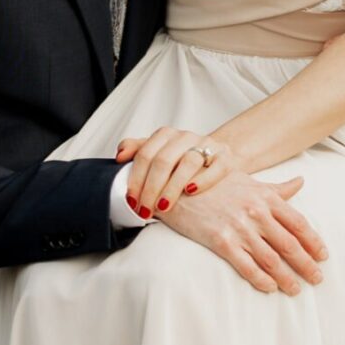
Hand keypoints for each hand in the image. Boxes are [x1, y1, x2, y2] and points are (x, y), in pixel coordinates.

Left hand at [114, 126, 240, 216]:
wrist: (214, 159)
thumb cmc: (179, 161)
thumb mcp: (156, 154)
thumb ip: (136, 151)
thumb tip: (120, 156)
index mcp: (166, 135)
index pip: (145, 155)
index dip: (136, 179)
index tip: (131, 201)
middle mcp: (186, 136)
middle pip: (164, 160)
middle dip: (151, 188)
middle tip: (145, 210)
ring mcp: (207, 145)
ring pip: (188, 162)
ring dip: (172, 187)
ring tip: (163, 207)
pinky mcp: (225, 157)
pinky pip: (215, 167)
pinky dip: (202, 180)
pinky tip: (190, 192)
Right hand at [162, 174, 326, 295]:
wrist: (178, 186)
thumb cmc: (216, 184)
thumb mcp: (249, 181)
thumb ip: (277, 188)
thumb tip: (301, 182)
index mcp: (266, 197)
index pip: (298, 223)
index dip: (314, 241)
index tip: (323, 255)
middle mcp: (256, 212)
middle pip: (289, 244)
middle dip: (306, 264)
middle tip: (318, 279)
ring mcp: (238, 228)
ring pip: (271, 258)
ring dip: (286, 277)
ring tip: (296, 289)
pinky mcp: (220, 241)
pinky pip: (246, 265)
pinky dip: (261, 279)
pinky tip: (270, 287)